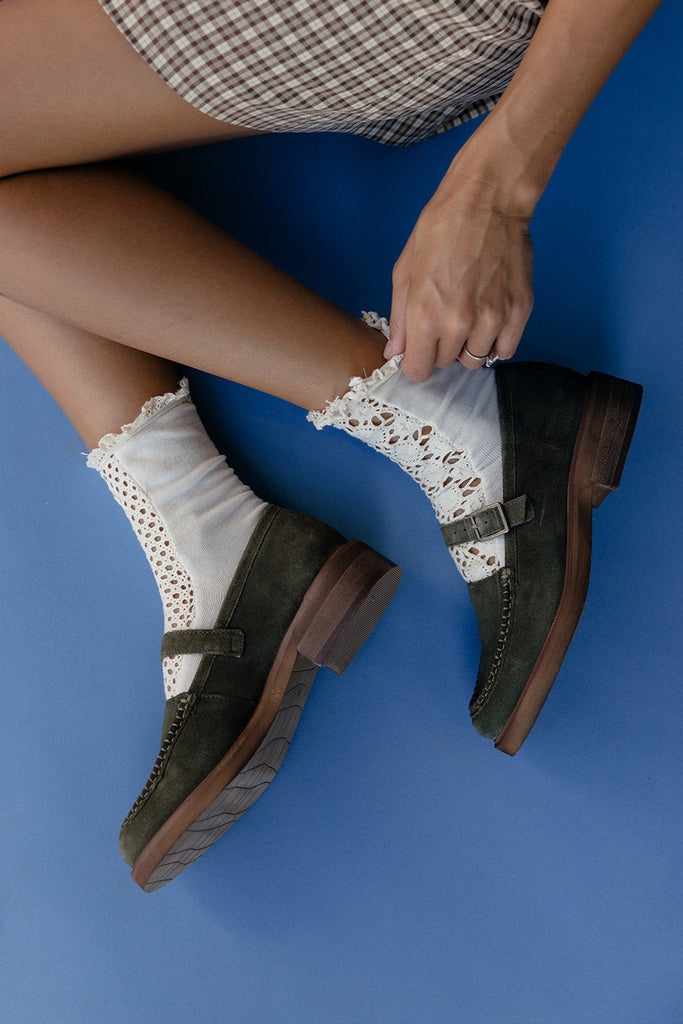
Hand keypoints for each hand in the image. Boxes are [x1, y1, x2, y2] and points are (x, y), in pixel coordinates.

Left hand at [386, 141, 535, 380]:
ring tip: (468, 315)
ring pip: (475, 360)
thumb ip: (399, 318)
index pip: (418, 372)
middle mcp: (460, 324)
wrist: (488, 200)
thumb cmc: (441, 229)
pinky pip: (505, 350)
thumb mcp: (405, 271)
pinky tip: (488, 319)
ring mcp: (493, 319)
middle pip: (446, 364)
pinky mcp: (519, 311)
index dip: (416, 362)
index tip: (419, 350)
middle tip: (444, 317)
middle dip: (440, 347)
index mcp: (426, 316)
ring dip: (468, 345)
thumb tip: (395, 353)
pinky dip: (496, 341)